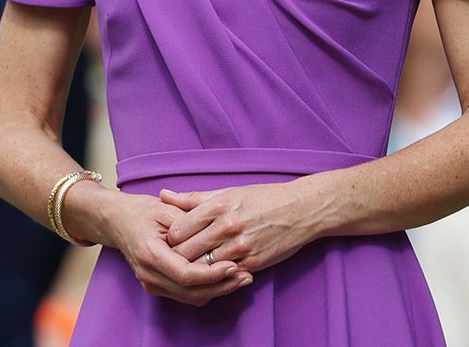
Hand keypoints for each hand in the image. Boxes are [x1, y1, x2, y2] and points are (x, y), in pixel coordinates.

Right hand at [95, 190, 253, 305]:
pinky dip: (208, 290)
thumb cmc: (145, 211)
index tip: (234, 265)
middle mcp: (148, 273)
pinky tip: (227, 280)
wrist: (118, 221)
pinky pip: (185, 295)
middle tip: (247, 277)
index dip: (212, 273)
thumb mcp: (168, 209)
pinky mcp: (157, 286)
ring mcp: (151, 282)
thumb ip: (191, 221)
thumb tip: (220, 229)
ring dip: (218, 291)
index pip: (185, 274)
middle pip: (189, 291)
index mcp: (150, 253)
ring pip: (189, 297)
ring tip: (243, 279)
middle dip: (221, 286)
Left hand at [161, 182, 321, 274]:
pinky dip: (215, 276)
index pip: (176, 231)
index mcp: (218, 206)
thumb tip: (163, 195)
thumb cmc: (265, 198)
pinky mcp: (252, 263)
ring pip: (200, 268)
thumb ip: (194, 198)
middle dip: (177, 257)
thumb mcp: (230, 192)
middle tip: (177, 259)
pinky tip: (215, 271)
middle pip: (184, 252)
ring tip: (193, 267)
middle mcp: (227, 226)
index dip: (171, 239)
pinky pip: (222, 276)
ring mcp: (240, 247)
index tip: (174, 241)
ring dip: (194, 270)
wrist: (304, 209)